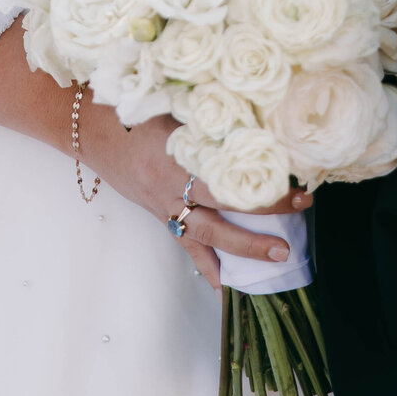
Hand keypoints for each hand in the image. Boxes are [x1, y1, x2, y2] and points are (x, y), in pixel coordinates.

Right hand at [78, 98, 311, 290]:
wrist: (94, 132)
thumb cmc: (132, 112)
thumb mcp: (170, 105)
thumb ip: (205, 115)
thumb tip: (251, 112)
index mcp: (178, 154)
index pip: (227, 169)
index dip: (260, 174)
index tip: (293, 171)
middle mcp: (174, 185)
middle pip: (225, 202)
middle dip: (265, 208)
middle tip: (302, 206)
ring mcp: (167, 205)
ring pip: (209, 232)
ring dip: (245, 247)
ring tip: (278, 257)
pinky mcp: (161, 217)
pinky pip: (188, 246)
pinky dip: (208, 268)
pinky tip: (225, 289)